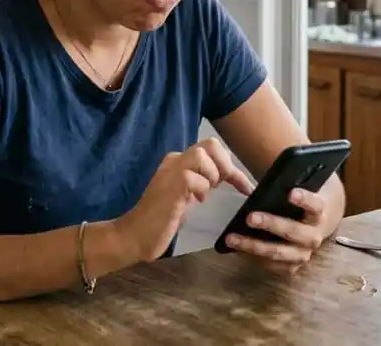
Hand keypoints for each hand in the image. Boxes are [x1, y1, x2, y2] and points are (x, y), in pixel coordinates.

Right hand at [117, 138, 254, 262]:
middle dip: (224, 164)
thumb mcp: (186, 197)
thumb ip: (200, 184)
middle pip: (209, 144)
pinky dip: (201, 189)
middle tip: (222, 185)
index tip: (245, 187)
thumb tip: (224, 179)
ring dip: (212, 175)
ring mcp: (171, 170)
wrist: (135, 235)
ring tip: (205, 193)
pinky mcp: (171, 185)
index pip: (211, 150)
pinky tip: (195, 201)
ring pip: (201, 154)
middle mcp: (175, 161)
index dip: (231, 166)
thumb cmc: (161, 220)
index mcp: (178, 162)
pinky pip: (194, 177)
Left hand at [223, 188, 327, 274]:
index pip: (316, 205)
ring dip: (254, 246)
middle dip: (271, 224)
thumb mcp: (297, 194)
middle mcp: (314, 236)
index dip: (304, 199)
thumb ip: (283, 188)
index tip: (290, 193)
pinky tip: (237, 250)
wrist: (312, 228)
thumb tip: (260, 174)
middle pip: (294, 231)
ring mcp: (304, 254)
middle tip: (249, 218)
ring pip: (279, 252)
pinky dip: (253, 258)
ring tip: (232, 238)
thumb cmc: (298, 206)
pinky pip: (272, 265)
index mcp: (319, 214)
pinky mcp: (292, 267)